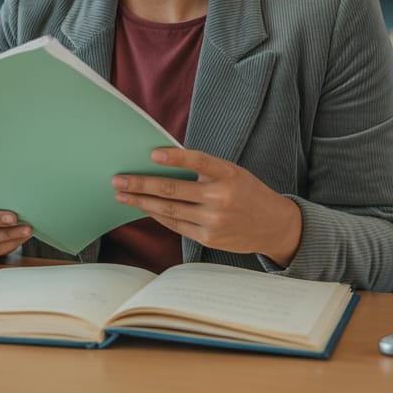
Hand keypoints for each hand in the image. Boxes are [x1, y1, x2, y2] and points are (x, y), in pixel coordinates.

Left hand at [111, 148, 302, 266]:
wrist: (274, 225)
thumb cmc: (246, 192)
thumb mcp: (232, 172)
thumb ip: (204, 169)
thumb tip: (162, 162)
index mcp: (228, 174)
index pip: (199, 161)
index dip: (175, 157)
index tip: (152, 153)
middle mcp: (221, 198)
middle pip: (173, 190)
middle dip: (141, 184)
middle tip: (118, 179)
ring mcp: (214, 221)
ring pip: (169, 210)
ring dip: (141, 202)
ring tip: (122, 194)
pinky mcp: (208, 238)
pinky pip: (175, 225)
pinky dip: (157, 215)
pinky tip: (143, 207)